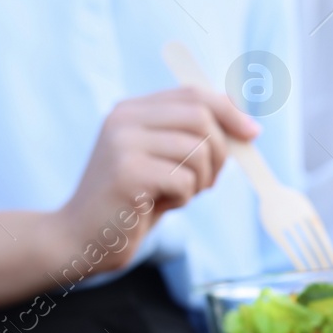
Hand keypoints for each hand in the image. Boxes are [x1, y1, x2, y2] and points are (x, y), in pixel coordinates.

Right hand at [55, 87, 260, 274]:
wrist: (79, 239)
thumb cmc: (129, 204)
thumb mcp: (160, 162)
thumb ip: (190, 139)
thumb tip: (245, 126)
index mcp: (131, 110)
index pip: (193, 94)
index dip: (229, 110)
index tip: (252, 133)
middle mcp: (124, 119)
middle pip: (201, 116)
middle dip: (220, 152)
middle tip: (208, 182)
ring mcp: (123, 143)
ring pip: (198, 150)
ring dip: (201, 180)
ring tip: (178, 196)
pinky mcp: (128, 173)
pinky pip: (184, 180)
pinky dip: (183, 198)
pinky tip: (158, 207)